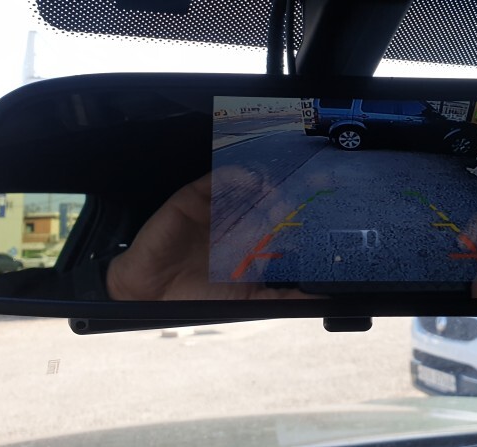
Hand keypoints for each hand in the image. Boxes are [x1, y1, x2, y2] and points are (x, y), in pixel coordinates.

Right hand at [105, 171, 312, 300]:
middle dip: (290, 191)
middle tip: (315, 183)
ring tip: (285, 178)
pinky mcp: (194, 197)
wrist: (150, 294)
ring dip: (266, 181)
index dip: (302, 213)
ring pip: (247, 187)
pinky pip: (215, 180)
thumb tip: (321, 299)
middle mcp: (238, 222)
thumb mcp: (249, 301)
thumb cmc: (198, 299)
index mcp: (254, 243)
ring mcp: (217, 208)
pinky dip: (232, 176)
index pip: (283, 221)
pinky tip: (249, 178)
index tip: (326, 204)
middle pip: (269, 199)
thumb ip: (283, 298)